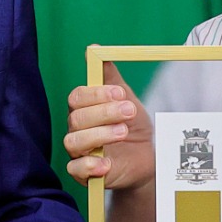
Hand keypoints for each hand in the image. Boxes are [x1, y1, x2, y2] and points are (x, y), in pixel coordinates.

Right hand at [64, 61, 154, 189]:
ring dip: (99, 135)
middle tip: (130, 111)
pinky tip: (107, 163)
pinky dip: (89, 165)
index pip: (78, 97)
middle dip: (104, 113)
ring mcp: (79, 152)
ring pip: (73, 141)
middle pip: (76, 118)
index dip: (97, 94)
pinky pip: (75, 169)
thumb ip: (111, 77)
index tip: (120, 93)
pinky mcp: (84, 173)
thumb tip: (94, 48)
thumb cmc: (133, 127)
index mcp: (84, 109)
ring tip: (123, 133)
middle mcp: (77, 129)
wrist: (147, 158)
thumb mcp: (127, 99)